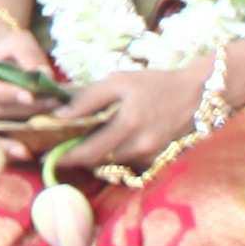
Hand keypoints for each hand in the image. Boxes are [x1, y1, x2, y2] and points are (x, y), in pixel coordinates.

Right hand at [0, 26, 72, 162]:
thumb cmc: (7, 46)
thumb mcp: (18, 41)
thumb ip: (30, 57)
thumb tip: (46, 78)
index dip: (6, 93)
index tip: (30, 96)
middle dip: (19, 114)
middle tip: (50, 112)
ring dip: (3, 142)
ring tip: (25, 152)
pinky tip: (13, 155)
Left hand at [39, 62, 214, 179]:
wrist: (200, 94)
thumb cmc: (155, 84)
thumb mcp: (120, 82)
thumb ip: (88, 98)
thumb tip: (58, 115)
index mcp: (128, 125)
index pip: (88, 151)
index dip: (64, 156)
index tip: (44, 155)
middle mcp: (140, 147)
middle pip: (97, 162)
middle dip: (74, 158)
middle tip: (53, 151)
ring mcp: (151, 156)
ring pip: (111, 163)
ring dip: (93, 157)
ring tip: (75, 144)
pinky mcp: (158, 159)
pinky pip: (126, 162)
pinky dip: (112, 155)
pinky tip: (105, 142)